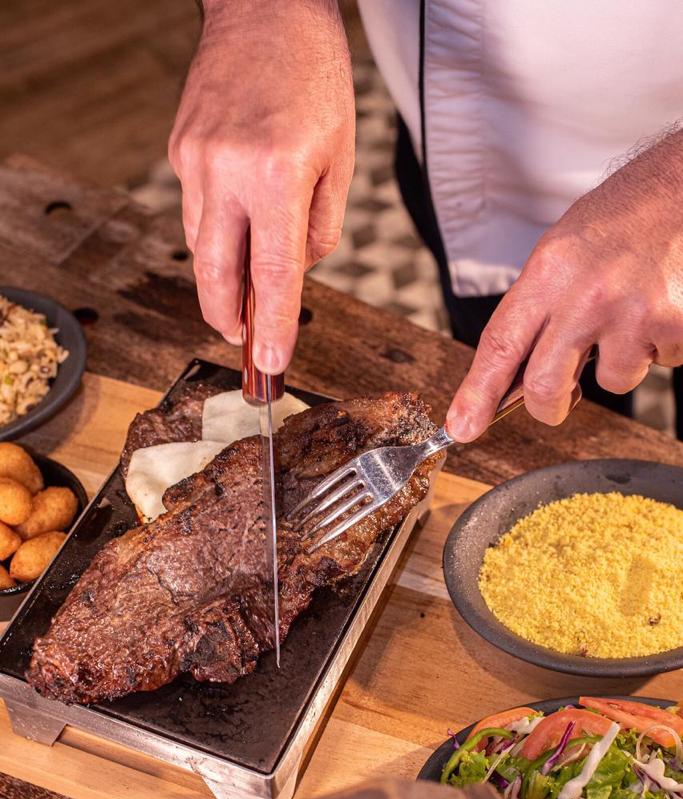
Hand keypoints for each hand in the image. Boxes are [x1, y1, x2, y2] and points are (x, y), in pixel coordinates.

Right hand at [169, 0, 353, 372]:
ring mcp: (194, 160)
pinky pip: (195, 208)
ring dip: (223, 273)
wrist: (265, 8)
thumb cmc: (314, 77)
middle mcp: (226, 171)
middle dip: (227, 317)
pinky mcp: (179, 149)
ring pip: (200, 244)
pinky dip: (217, 228)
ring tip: (247, 281)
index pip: (272, 276)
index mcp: (276, 176)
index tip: (270, 364)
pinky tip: (238, 220)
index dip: (271, 327)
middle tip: (243, 340)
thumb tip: (294, 274)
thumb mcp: (340, 158)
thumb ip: (320, 228)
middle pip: (215, 273)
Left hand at [447, 129, 682, 440]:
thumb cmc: (621, 221)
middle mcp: (586, 295)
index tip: (463, 427)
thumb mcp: (562, 252)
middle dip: (548, 406)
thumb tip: (514, 376)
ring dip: (621, 360)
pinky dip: (661, 344)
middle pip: (545, 386)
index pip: (501, 344)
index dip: (477, 393)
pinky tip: (661, 305)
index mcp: (549, 272)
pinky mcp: (674, 325)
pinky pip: (660, 362)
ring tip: (632, 312)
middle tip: (561, 400)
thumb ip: (538, 311)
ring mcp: (633, 312)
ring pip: (612, 381)